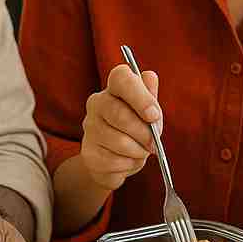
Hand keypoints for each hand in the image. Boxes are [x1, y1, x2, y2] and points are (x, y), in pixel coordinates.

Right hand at [79, 63, 161, 190]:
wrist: (115, 160)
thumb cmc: (135, 130)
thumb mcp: (148, 112)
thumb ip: (150, 96)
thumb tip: (150, 77)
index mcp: (114, 88)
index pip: (121, 78)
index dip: (140, 96)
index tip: (154, 115)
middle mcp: (96, 103)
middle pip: (120, 114)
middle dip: (144, 133)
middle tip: (153, 142)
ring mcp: (89, 128)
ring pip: (119, 141)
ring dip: (138, 151)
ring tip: (140, 151)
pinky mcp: (88, 153)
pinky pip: (114, 161)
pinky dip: (129, 164)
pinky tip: (128, 160)